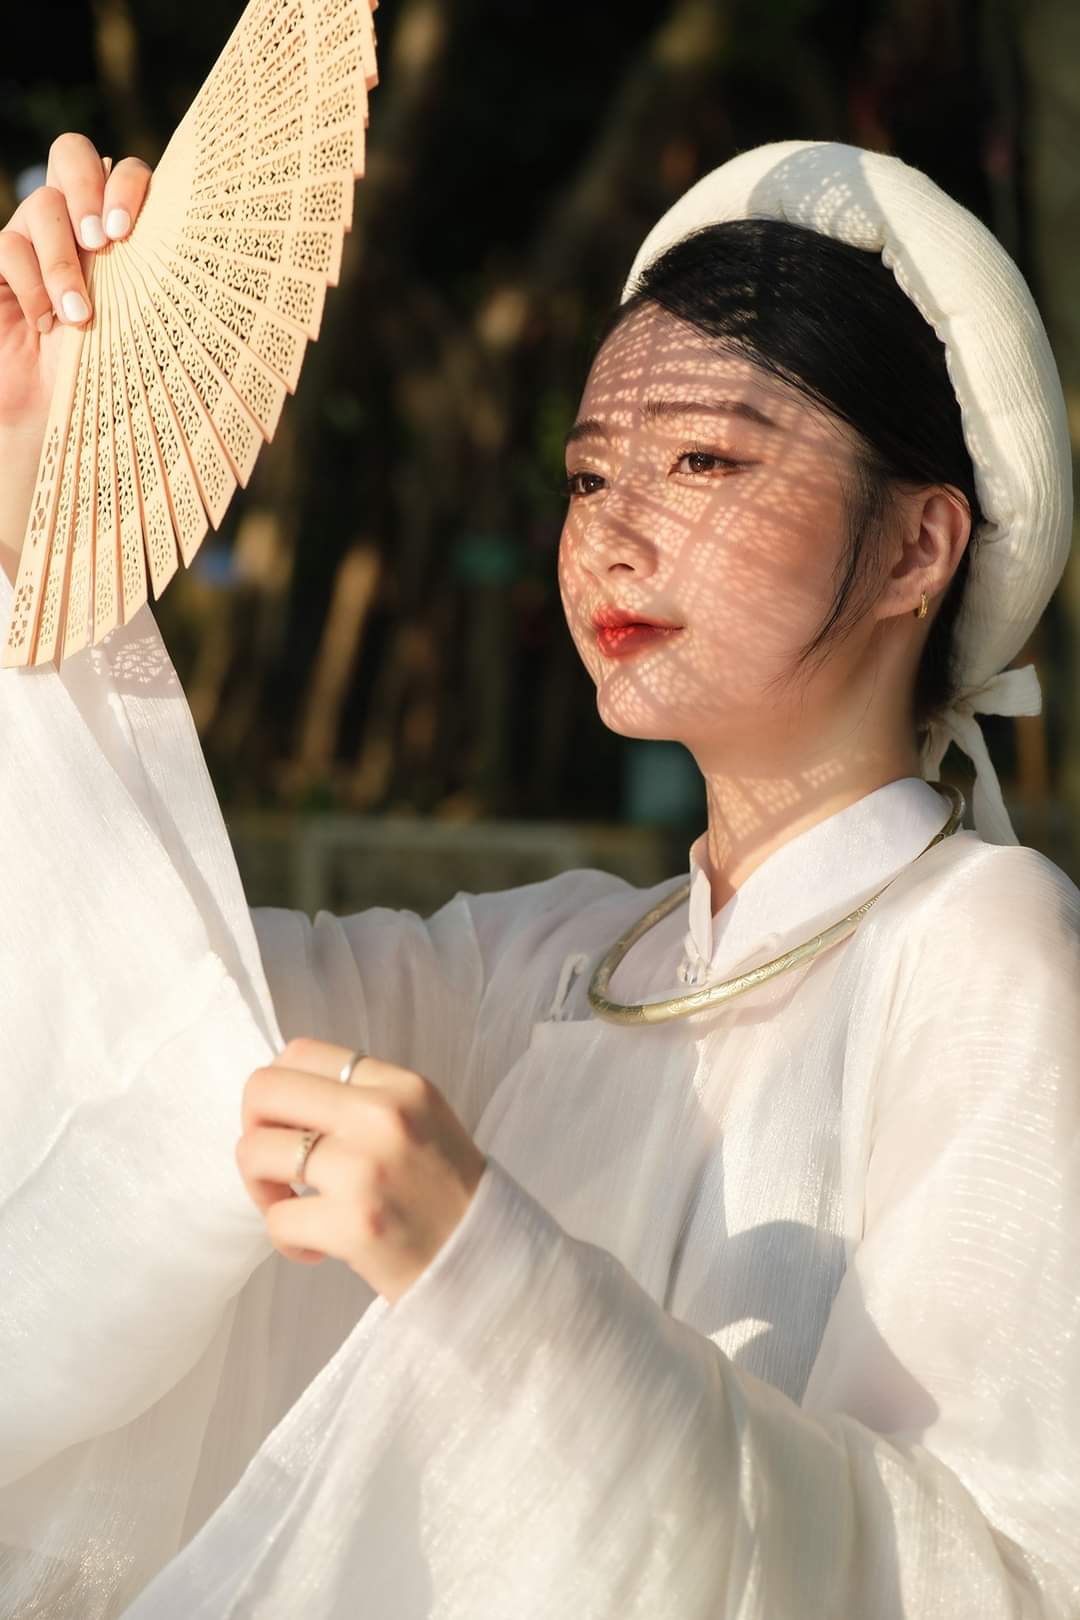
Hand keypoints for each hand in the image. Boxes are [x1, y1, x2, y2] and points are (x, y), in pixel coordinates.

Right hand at [0, 135, 151, 570]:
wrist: (64, 428)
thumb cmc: (125, 387)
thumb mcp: (165, 344)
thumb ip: (190, 308)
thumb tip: (271, 310)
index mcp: (128, 234)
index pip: (127, 172)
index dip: (128, 185)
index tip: (131, 232)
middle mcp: (80, 224)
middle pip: (72, 153)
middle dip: (88, 189)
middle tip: (104, 242)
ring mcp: (35, 240)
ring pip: (40, 205)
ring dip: (62, 258)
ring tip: (79, 314)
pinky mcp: (2, 267)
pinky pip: (6, 246)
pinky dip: (29, 280)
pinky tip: (48, 322)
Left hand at [236, 1037, 487, 1305]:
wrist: (489, 1262)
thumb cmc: (447, 1194)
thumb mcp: (421, 1120)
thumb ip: (362, 1100)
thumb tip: (283, 1100)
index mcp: (400, 1085)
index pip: (301, 1053)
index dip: (277, 1090)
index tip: (287, 1124)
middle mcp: (381, 1116)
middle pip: (264, 1090)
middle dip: (252, 1128)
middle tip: (274, 1164)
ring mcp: (364, 1170)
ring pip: (255, 1153)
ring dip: (261, 1188)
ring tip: (291, 1208)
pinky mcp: (352, 1225)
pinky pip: (277, 1220)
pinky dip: (286, 1240)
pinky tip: (316, 1249)